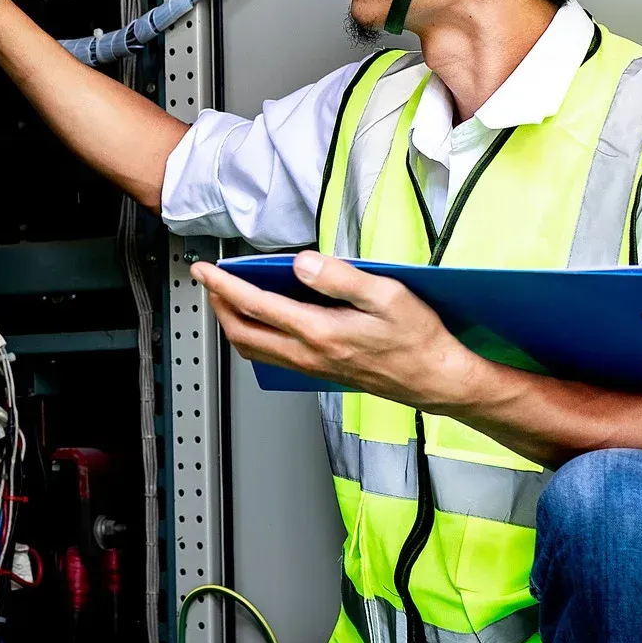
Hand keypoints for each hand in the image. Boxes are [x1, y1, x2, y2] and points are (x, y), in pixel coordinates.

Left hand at [190, 251, 481, 410]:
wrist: (436, 379)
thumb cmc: (417, 339)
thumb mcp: (386, 294)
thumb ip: (339, 277)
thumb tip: (301, 263)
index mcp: (319, 332)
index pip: (256, 306)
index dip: (224, 285)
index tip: (205, 270)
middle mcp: (309, 354)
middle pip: (243, 332)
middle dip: (219, 306)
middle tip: (209, 282)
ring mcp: (311, 367)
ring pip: (254, 348)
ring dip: (233, 323)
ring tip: (228, 297)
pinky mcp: (319, 372)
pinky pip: (272, 356)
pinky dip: (255, 336)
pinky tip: (263, 320)